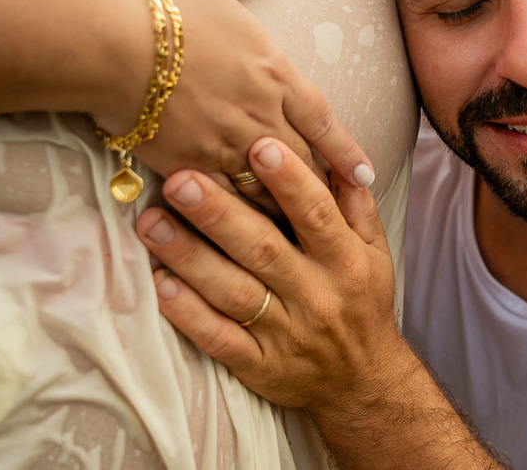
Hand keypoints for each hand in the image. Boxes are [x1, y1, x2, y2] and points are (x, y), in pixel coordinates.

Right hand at [93, 0, 376, 210]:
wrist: (107, 42)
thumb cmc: (162, 5)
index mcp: (275, 72)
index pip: (323, 120)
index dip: (346, 151)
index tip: (365, 176)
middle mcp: (260, 115)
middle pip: (302, 162)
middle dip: (319, 187)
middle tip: (336, 212)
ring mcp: (226, 145)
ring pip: (268, 189)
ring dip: (284, 209)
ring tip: (297, 233)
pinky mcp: (188, 166)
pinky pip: (223, 202)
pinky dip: (236, 218)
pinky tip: (242, 236)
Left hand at [139, 139, 506, 468]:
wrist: (362, 381)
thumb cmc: (362, 303)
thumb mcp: (374, 252)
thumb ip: (355, 205)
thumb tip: (338, 156)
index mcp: (345, 262)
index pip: (317, 215)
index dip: (290, 181)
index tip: (259, 146)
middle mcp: (316, 295)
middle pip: (263, 249)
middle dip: (219, 212)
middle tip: (180, 179)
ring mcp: (285, 333)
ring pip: (233, 292)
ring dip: (189, 257)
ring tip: (152, 223)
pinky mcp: (259, 366)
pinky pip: (219, 340)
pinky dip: (189, 315)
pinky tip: (161, 285)